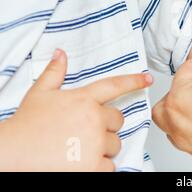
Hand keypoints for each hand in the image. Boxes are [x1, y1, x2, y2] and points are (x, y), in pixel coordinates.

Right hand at [0, 49, 151, 171]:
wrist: (11, 154)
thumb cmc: (25, 125)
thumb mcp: (39, 94)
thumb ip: (54, 72)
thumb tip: (60, 53)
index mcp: (84, 99)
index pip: (115, 86)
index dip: (133, 81)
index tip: (148, 78)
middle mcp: (94, 119)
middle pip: (118, 121)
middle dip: (106, 126)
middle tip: (84, 132)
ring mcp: (95, 142)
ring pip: (115, 144)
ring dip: (102, 148)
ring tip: (78, 148)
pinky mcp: (94, 166)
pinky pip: (110, 165)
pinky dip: (99, 166)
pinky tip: (81, 162)